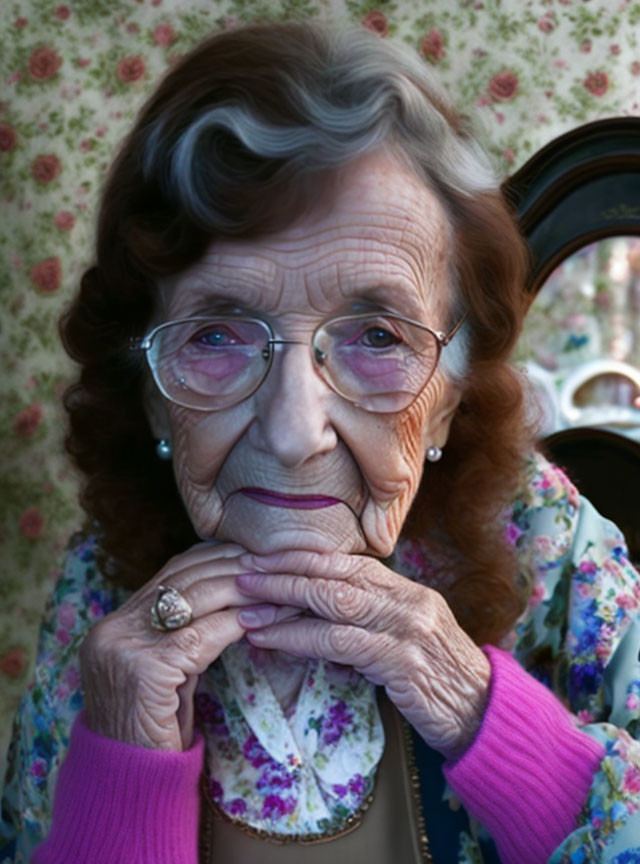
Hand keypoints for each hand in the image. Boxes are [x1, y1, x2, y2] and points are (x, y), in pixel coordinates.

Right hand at [80, 542, 297, 750]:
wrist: (131, 789)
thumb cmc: (158, 733)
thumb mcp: (169, 672)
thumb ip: (188, 632)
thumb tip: (238, 597)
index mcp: (115, 625)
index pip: (173, 571)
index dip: (219, 557)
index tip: (257, 553)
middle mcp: (111, 630)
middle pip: (184, 578)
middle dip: (236, 566)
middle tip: (278, 563)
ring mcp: (122, 648)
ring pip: (195, 599)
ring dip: (245, 590)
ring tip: (281, 588)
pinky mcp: (143, 670)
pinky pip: (201, 635)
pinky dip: (236, 623)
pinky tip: (264, 619)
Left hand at [235, 550, 490, 760]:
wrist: (486, 718)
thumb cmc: (440, 684)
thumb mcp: (408, 642)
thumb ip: (372, 622)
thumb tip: (318, 616)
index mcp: (409, 593)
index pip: (349, 563)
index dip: (304, 558)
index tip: (265, 557)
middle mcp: (410, 602)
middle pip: (337, 575)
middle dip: (286, 572)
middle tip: (243, 571)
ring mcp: (409, 629)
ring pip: (335, 602)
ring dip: (284, 602)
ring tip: (246, 607)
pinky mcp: (404, 662)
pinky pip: (341, 643)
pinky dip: (299, 638)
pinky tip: (270, 641)